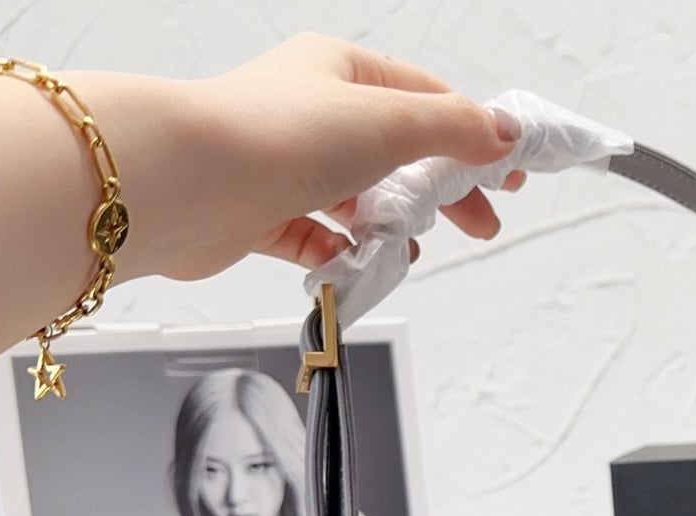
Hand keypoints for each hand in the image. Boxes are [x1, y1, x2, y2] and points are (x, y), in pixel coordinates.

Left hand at [74, 33, 525, 285]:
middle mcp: (312, 112)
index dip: (473, 136)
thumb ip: (453, 130)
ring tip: (406, 247)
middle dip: (442, 192)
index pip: (425, 99)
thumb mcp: (389, 122)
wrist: (187, 183)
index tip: (508, 173)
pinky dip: (342, 254)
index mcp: (340, 70)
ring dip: (389, 226)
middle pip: (399, 154)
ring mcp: (286, 164)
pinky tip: (355, 264)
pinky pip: (317, 239)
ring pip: (359, 199)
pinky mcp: (262, 214)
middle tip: (480, 224)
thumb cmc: (275, 135)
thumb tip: (503, 133)